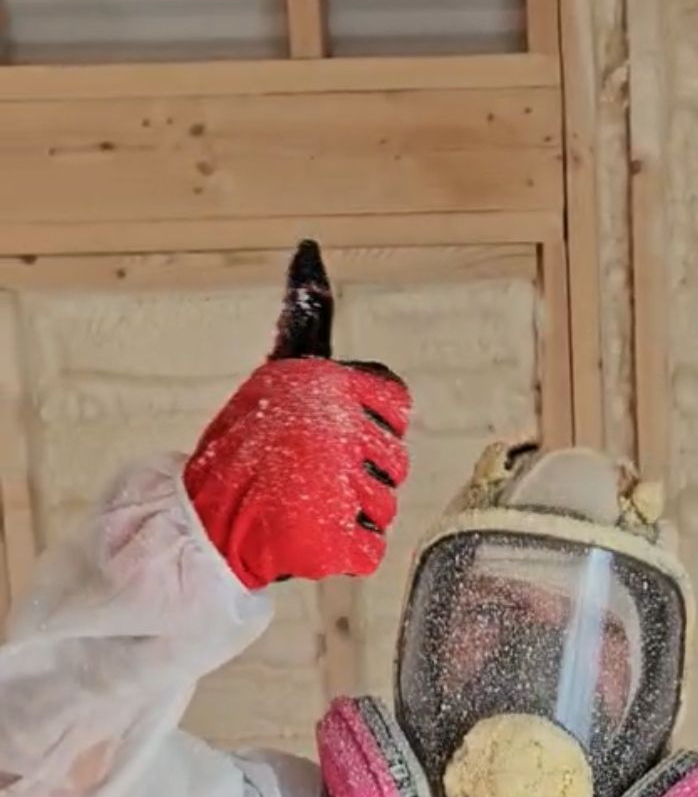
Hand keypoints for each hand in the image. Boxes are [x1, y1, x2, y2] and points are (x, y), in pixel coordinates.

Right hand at [183, 240, 410, 588]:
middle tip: (306, 474)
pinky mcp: (333, 541)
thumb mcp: (282, 366)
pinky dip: (342, 550)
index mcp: (333, 386)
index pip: (395, 406)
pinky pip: (367, 549)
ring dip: (350, 513)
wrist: (203, 518)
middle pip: (393, 461)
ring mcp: (338, 489)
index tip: (328, 432)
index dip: (370, 423)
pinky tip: (307, 535)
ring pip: (383, 506)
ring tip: (301, 504)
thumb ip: (308, 312)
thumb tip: (310, 246)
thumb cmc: (248, 441)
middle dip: (358, 474)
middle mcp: (339, 432)